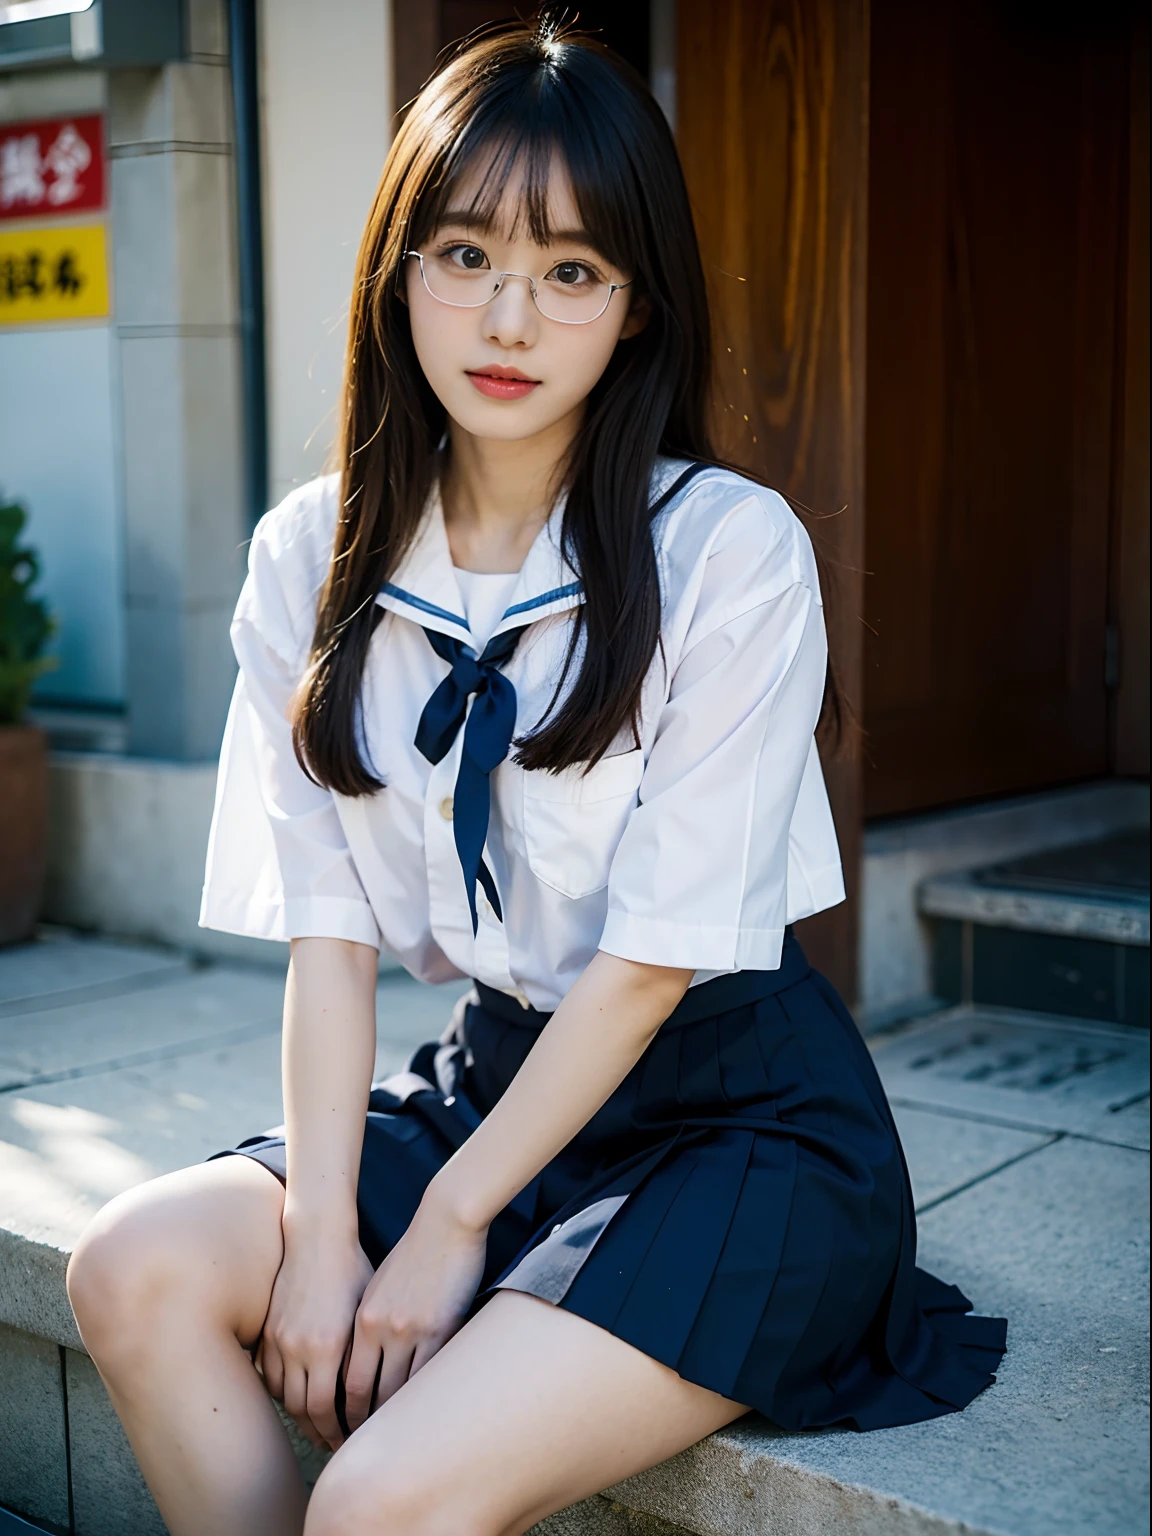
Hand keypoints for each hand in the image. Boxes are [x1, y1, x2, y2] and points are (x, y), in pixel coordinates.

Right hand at [258, 1222, 372, 1451]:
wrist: (318, 1235)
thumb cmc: (352, 1268)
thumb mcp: (365, 1311)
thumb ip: (363, 1353)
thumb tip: (376, 1391)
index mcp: (326, 1345)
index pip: (325, 1409)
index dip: (336, 1431)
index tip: (349, 1441)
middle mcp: (297, 1347)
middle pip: (301, 1410)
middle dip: (318, 1431)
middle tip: (333, 1443)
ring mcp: (278, 1339)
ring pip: (282, 1395)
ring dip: (299, 1415)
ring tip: (317, 1425)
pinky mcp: (268, 1330)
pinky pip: (269, 1374)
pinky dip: (282, 1391)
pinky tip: (298, 1394)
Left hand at [342, 1195, 487, 1430]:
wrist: (446, 1221)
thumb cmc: (412, 1253)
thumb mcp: (379, 1289)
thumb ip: (367, 1325)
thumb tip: (360, 1363)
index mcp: (361, 1319)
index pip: (345, 1381)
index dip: (340, 1413)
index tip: (341, 1432)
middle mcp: (380, 1329)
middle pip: (364, 1393)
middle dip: (358, 1426)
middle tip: (359, 1448)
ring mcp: (411, 1330)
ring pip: (396, 1392)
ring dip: (391, 1420)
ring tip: (391, 1443)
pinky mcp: (441, 1328)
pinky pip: (428, 1376)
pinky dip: (421, 1400)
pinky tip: (421, 1415)